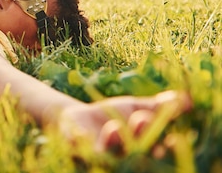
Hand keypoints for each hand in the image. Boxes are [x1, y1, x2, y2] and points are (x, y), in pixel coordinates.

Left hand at [57, 90, 191, 152]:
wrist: (77, 119)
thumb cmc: (113, 115)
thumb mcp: (134, 108)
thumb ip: (157, 107)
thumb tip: (184, 99)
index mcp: (141, 152)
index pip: (157, 152)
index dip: (166, 148)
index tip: (173, 137)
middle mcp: (123, 161)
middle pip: (135, 155)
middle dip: (140, 138)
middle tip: (143, 121)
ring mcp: (100, 160)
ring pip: (108, 156)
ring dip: (113, 143)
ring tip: (115, 127)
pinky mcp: (77, 155)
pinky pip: (77, 152)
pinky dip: (78, 143)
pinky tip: (78, 133)